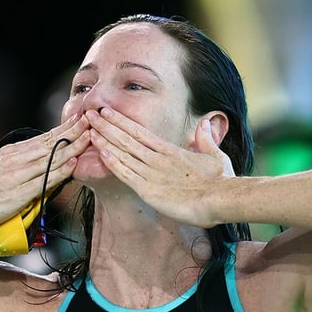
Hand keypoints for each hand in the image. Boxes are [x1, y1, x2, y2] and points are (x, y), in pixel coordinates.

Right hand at [0, 115, 88, 235]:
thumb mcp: (1, 170)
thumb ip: (23, 165)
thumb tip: (45, 162)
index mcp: (12, 153)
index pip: (44, 138)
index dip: (65, 128)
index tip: (82, 118)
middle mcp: (14, 160)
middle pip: (49, 144)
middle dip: (72, 132)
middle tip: (92, 120)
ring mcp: (15, 176)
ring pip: (49, 159)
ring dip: (71, 148)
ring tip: (89, 137)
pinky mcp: (16, 195)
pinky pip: (41, 181)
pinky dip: (58, 172)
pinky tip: (71, 164)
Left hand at [86, 108, 232, 226]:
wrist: (222, 198)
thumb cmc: (220, 179)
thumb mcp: (214, 154)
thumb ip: (205, 139)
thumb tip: (206, 123)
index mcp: (170, 150)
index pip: (140, 132)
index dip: (121, 122)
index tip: (107, 112)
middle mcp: (157, 159)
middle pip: (126, 138)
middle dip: (106, 126)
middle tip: (89, 113)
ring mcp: (151, 173)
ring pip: (123, 153)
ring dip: (105, 141)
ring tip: (89, 129)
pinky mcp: (148, 190)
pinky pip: (126, 174)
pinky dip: (113, 163)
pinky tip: (101, 154)